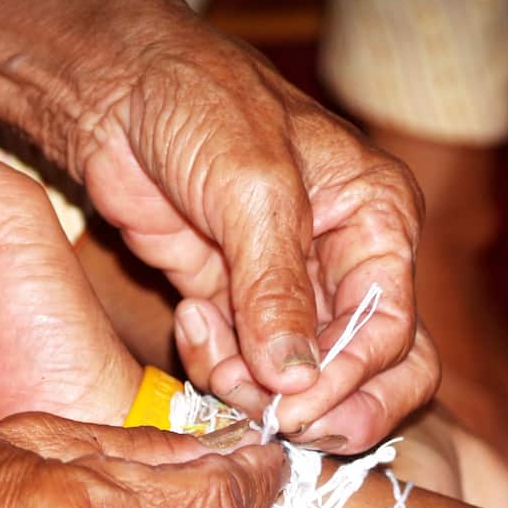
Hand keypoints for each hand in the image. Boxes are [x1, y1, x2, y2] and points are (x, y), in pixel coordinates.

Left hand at [77, 4, 436, 451]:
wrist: (114, 91)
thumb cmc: (200, 105)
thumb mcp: (252, 189)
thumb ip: (277, 287)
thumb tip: (298, 379)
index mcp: (376, 221)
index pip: (392, 330)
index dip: (352, 377)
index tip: (296, 404)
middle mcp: (343, 262)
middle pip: (371, 369)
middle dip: (324, 403)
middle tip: (275, 416)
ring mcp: (287, 290)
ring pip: (300, 379)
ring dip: (255, 386)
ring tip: (210, 343)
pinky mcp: (234, 305)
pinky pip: (243, 366)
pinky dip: (218, 365)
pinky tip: (190, 319)